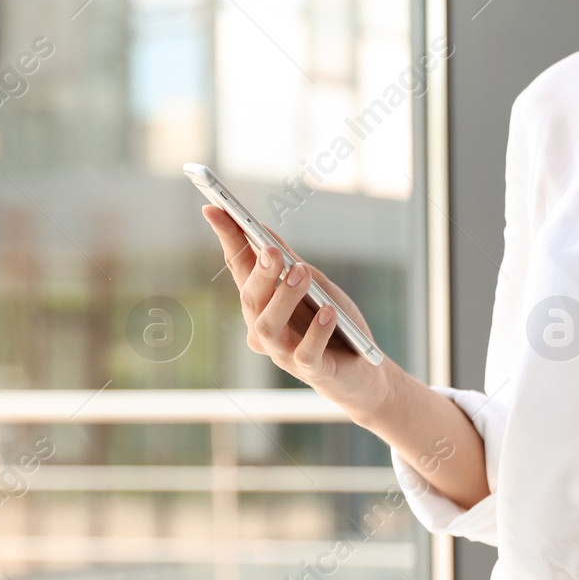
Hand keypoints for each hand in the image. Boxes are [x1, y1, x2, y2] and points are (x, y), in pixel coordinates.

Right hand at [201, 204, 391, 417]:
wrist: (363, 371)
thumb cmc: (335, 324)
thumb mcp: (315, 284)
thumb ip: (289, 261)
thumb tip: (261, 228)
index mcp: (262, 303)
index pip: (238, 267)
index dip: (227, 238)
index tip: (214, 208)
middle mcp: (264, 329)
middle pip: (250, 298)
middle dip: (260, 273)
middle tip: (274, 252)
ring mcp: (284, 353)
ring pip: (268, 326)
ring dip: (284, 296)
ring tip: (302, 272)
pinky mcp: (310, 371)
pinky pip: (306, 352)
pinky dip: (316, 331)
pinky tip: (328, 312)